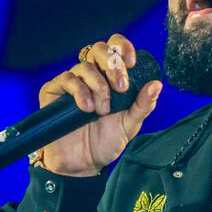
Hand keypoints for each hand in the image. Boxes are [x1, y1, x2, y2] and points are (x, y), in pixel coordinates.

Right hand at [31, 34, 162, 176]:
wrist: (83, 164)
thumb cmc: (106, 142)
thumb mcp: (130, 124)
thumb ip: (143, 105)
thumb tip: (157, 84)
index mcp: (111, 77)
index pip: (115, 48)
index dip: (122, 47)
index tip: (131, 62)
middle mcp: (91, 75)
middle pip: (99, 49)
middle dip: (113, 64)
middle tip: (121, 87)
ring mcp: (72, 82)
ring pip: (85, 66)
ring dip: (98, 86)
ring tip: (103, 110)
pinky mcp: (54, 91)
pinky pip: (66, 79)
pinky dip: (79, 91)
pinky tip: (86, 108)